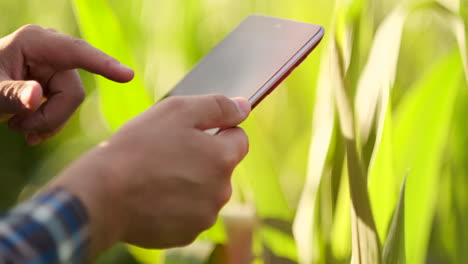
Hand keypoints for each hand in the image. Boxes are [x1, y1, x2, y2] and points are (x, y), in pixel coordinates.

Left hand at [0, 24, 133, 144]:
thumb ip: (11, 94)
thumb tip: (36, 96)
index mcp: (36, 41)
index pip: (77, 53)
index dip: (103, 65)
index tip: (128, 76)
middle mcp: (52, 52)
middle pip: (73, 92)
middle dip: (50, 117)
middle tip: (20, 130)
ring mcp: (57, 68)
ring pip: (72, 104)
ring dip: (46, 123)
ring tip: (18, 129)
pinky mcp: (57, 83)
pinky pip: (66, 109)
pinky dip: (49, 124)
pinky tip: (29, 131)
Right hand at [48, 95, 250, 258]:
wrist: (102, 194)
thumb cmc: (138, 147)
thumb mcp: (178, 111)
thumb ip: (218, 107)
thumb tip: (244, 106)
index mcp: (222, 158)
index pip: (239, 138)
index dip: (218, 130)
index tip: (193, 133)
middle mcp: (221, 190)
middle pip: (221, 167)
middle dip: (202, 157)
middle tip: (168, 153)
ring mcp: (205, 216)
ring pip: (205, 191)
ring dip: (190, 182)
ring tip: (157, 175)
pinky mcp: (187, 234)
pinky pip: (190, 213)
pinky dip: (177, 205)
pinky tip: (154, 197)